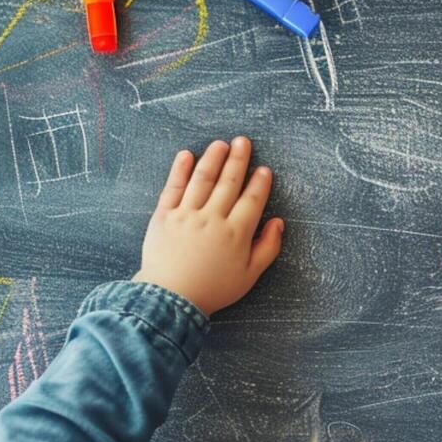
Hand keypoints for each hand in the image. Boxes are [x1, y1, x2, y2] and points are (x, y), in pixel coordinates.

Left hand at [134, 137, 284, 314]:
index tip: (264, 169)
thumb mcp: (249, 276)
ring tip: (220, 144)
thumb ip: (267, 248)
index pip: (252, 200)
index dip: (259, 183)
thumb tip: (277, 222)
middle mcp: (213, 218)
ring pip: (203, 180)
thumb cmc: (213, 290)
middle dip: (238, 160)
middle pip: (228, 183)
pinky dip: (180, 170)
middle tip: (243, 142)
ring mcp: (187, 215)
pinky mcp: (164, 216)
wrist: (171, 299)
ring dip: (213, 159)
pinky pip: (173, 188)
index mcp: (236, 233)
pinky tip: (186, 155)